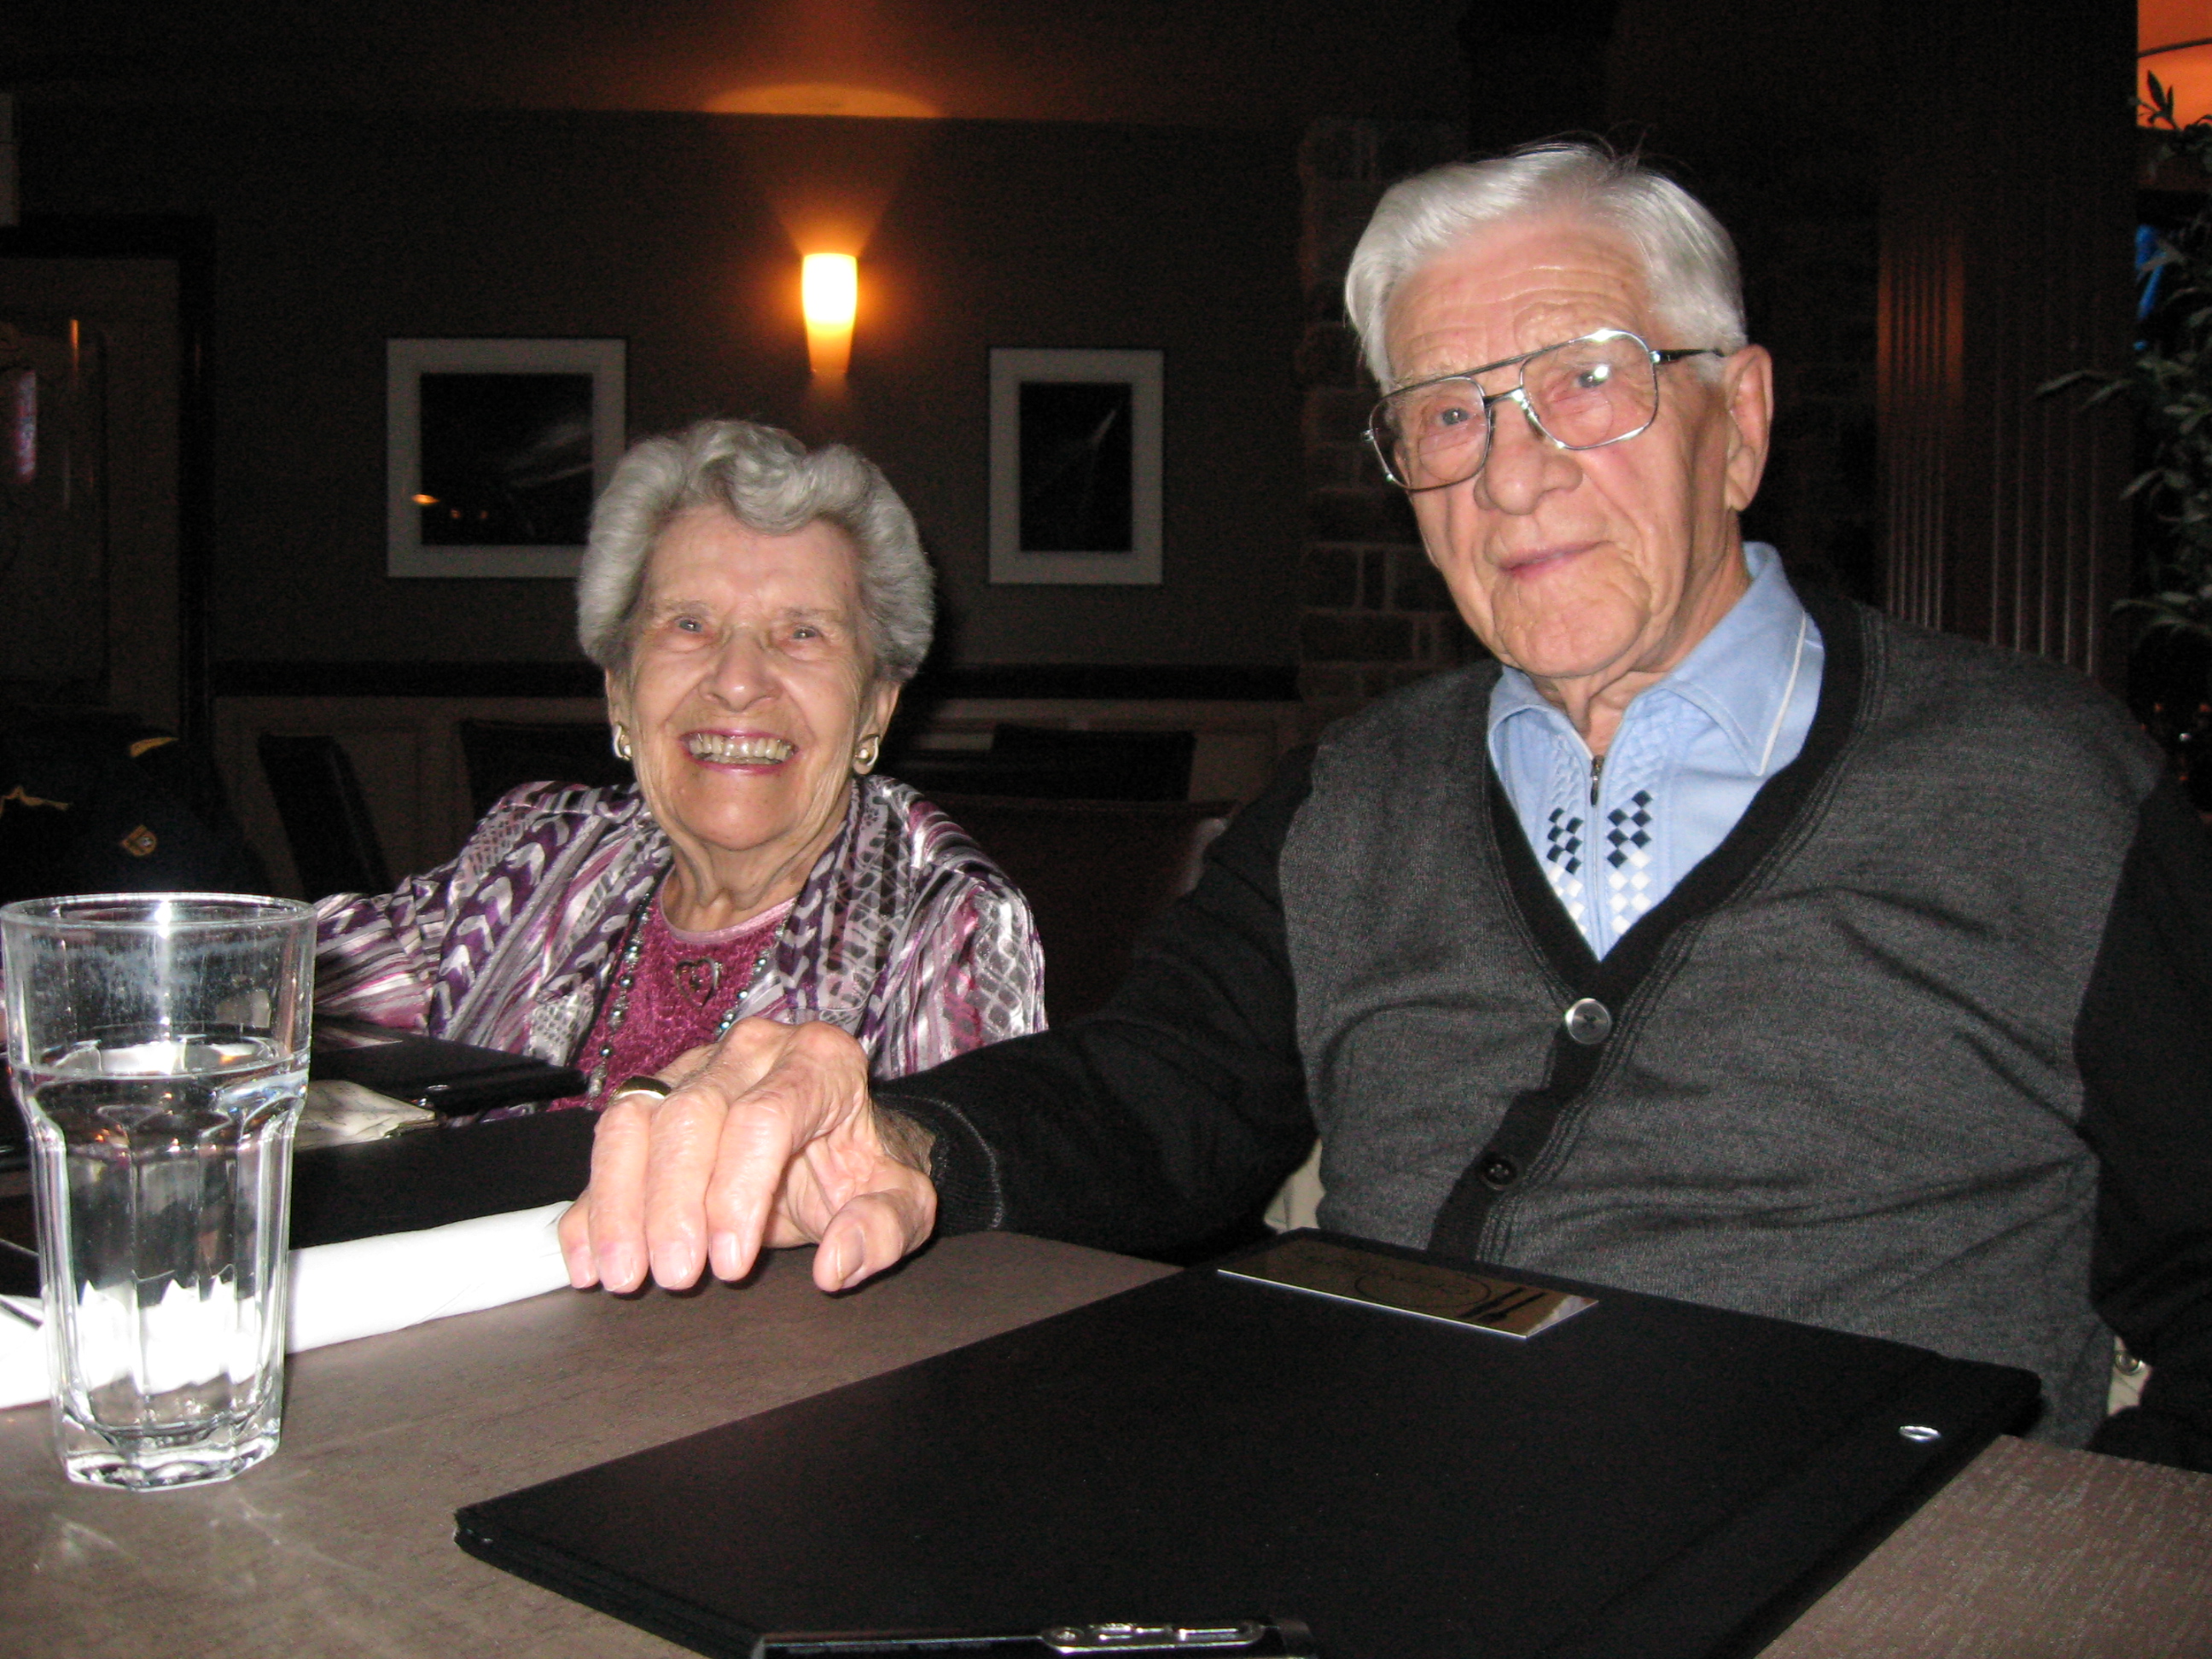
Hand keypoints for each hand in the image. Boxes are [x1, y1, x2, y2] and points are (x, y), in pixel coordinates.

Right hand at [557, 1018, 937, 1295]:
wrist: (840, 1144)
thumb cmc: (868, 1168)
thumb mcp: (904, 1202)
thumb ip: (885, 1228)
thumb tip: (836, 1265)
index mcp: (821, 1061)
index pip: (765, 1116)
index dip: (738, 1191)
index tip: (730, 1265)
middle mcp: (753, 1050)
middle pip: (691, 1114)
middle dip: (673, 1202)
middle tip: (674, 1276)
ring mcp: (694, 1066)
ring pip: (635, 1117)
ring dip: (620, 1202)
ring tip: (622, 1275)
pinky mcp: (653, 1096)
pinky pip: (608, 1143)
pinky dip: (592, 1204)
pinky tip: (586, 1262)